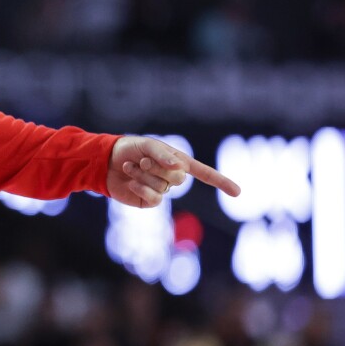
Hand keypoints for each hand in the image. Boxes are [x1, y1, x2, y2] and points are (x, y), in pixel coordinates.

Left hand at [107, 135, 240, 208]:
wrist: (106, 162)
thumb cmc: (130, 149)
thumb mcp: (146, 145)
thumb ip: (162, 154)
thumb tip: (178, 167)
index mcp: (178, 161)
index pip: (204, 173)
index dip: (221, 182)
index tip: (238, 192)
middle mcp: (173, 177)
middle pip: (178, 178)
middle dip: (157, 167)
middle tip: (142, 161)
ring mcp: (161, 190)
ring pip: (162, 187)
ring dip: (144, 175)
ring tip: (131, 167)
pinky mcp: (148, 200)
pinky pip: (154, 198)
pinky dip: (141, 188)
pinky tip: (130, 181)